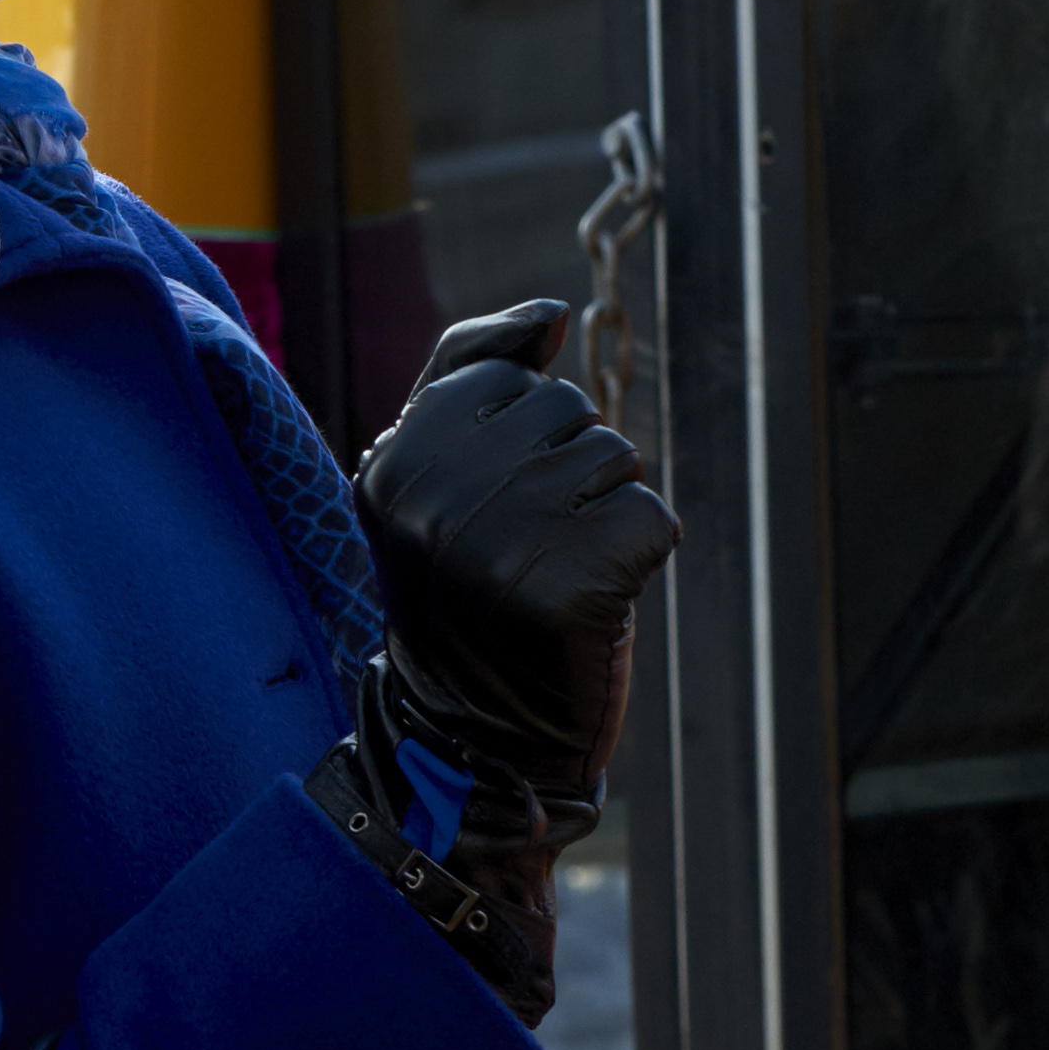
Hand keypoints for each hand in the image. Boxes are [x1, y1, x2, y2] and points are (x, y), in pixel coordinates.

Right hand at [356, 302, 678, 792]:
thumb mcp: (442, 474)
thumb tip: (550, 317)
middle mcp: (440, 494)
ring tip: (556, 573)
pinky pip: (652, 518)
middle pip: (570, 411)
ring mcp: (505, 542)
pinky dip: (640, 558)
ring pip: (616, 458)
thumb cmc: (470, 591)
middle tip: (529, 548)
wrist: (479, 733)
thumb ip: (477, 374)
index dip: (524, 440)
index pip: (510, 377)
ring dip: (606, 514)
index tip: (489, 512)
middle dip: (571, 471)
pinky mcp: (571, 590)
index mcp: (396, 458)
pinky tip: (594, 603)